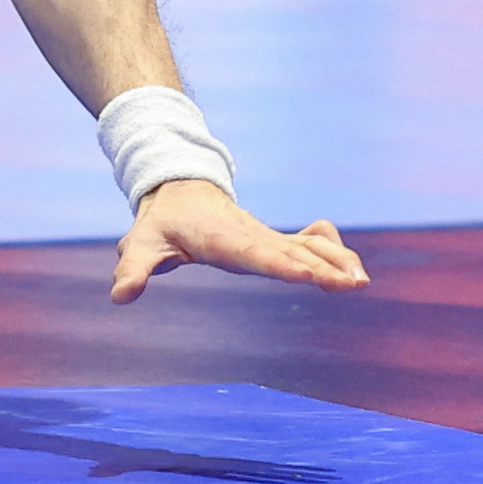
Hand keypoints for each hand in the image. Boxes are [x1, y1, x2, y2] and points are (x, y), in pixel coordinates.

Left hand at [111, 177, 367, 304]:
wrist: (179, 187)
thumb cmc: (160, 222)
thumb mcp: (140, 243)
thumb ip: (132, 269)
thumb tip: (120, 296)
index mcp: (224, 241)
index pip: (258, 254)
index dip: (284, 264)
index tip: (310, 275)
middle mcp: (252, 238)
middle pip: (294, 254)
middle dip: (325, 268)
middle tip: (356, 283)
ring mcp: (266, 237)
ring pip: (308, 248)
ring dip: (336, 261)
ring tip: (362, 281)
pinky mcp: (273, 240)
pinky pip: (309, 243)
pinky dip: (330, 250)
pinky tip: (348, 267)